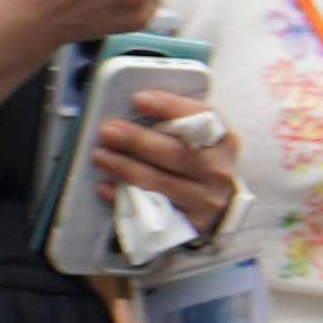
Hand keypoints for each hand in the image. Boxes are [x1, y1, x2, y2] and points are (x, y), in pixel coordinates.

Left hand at [87, 79, 237, 238]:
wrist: (211, 198)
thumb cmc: (195, 158)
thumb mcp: (196, 135)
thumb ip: (174, 119)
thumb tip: (131, 106)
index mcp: (223, 140)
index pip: (201, 118)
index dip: (169, 107)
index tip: (138, 99)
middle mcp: (219, 170)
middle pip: (176, 153)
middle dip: (138, 141)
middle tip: (107, 132)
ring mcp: (206, 200)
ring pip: (160, 183)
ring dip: (125, 168)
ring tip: (100, 156)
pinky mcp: (190, 223)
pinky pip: (152, 211)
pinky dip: (125, 199)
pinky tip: (106, 188)